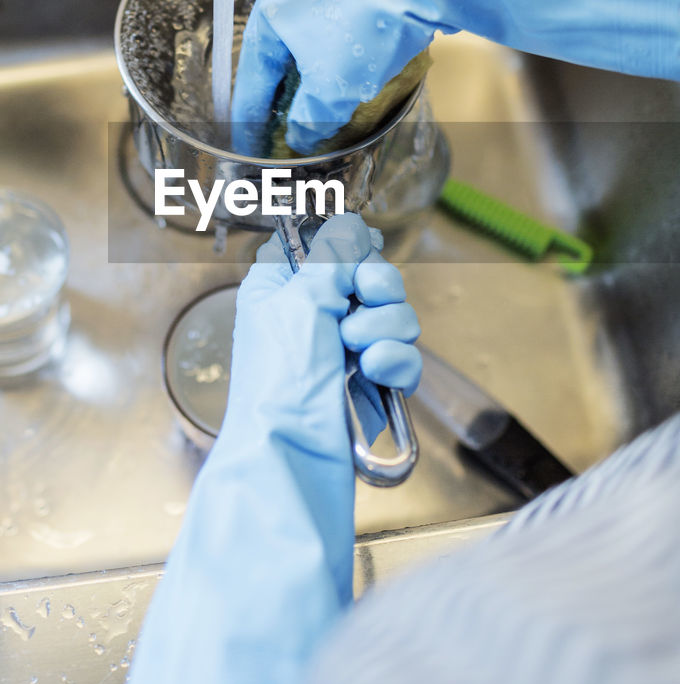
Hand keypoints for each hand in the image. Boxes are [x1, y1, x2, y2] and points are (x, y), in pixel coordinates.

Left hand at [121, 214, 421, 683]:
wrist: (293, 458)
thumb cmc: (279, 385)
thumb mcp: (300, 300)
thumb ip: (331, 255)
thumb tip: (350, 225)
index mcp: (278, 289)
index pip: (322, 244)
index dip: (344, 248)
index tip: (350, 260)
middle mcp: (310, 316)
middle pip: (369, 275)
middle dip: (375, 291)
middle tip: (358, 308)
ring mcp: (341, 352)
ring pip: (394, 314)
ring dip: (385, 328)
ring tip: (359, 353)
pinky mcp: (369, 385)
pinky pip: (403, 356)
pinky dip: (397, 361)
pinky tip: (376, 373)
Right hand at [232, 0, 679, 153]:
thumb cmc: (382, 10)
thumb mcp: (341, 83)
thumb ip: (318, 119)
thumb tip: (311, 140)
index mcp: (281, 10)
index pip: (254, 74)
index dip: (252, 114)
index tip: (253, 142)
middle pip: (290, 50)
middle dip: (295, 91)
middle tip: (305, 127)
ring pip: (329, 31)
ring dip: (333, 68)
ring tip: (350, 100)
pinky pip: (364, 13)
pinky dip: (366, 43)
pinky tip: (390, 57)